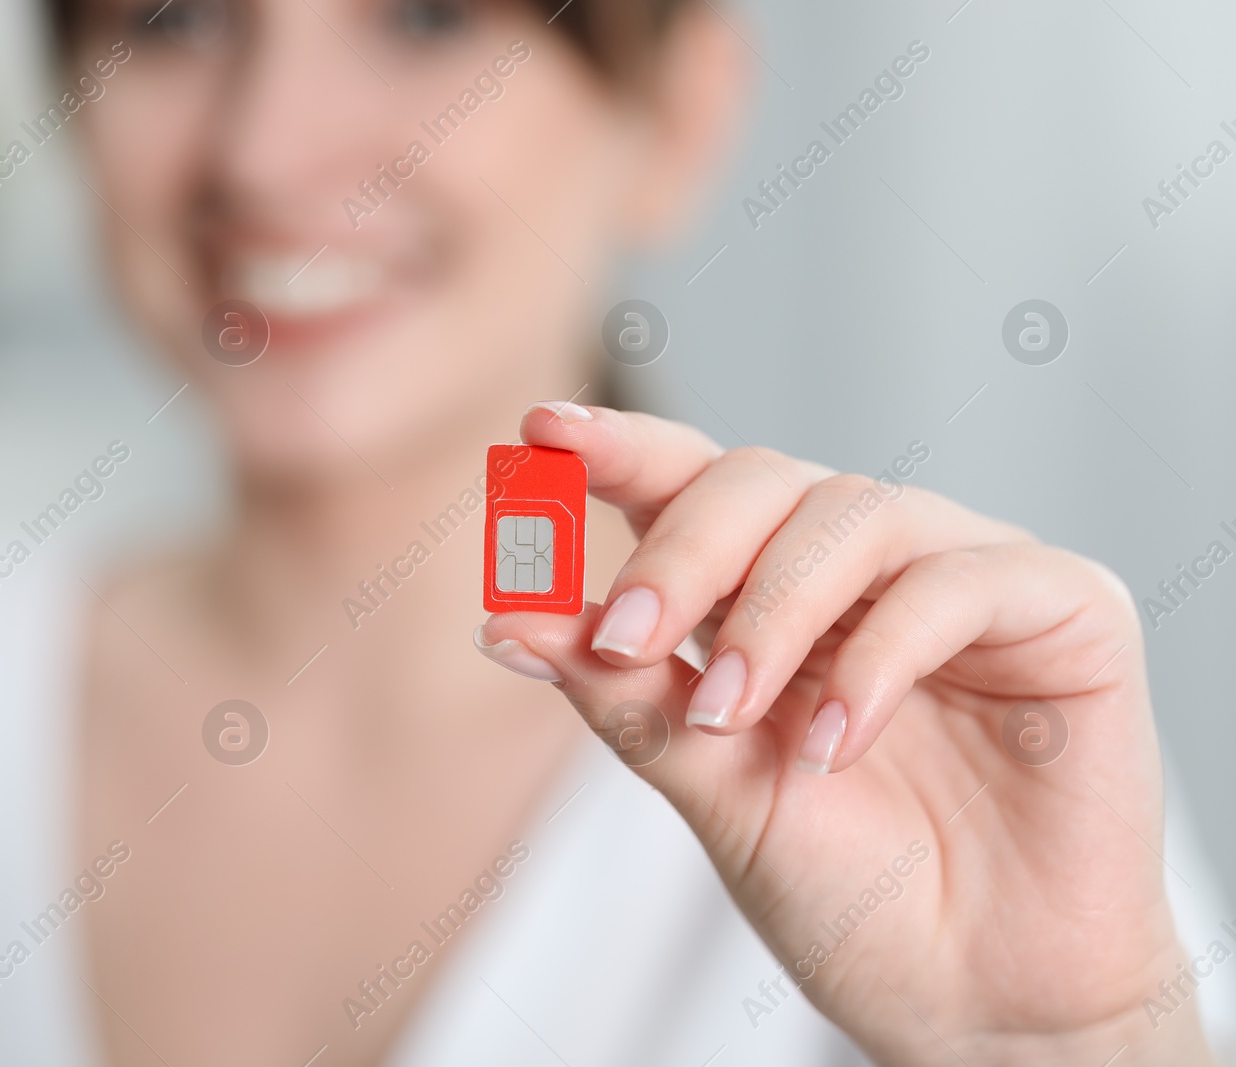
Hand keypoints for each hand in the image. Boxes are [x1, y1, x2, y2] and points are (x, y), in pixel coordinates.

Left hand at [475, 404, 1215, 1065]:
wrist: (973, 1000)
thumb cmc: (847, 891)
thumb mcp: (710, 785)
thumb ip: (621, 695)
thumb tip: (501, 619)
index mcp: (772, 593)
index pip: (693, 485)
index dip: (621, 449)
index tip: (543, 435)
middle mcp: (865, 567)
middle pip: (762, 480)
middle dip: (682, 551)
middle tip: (629, 637)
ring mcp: (964, 577)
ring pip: (854, 513)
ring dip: (772, 611)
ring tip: (733, 715)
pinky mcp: (1064, 610)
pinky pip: (958, 582)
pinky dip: (880, 654)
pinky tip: (838, 741)